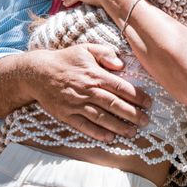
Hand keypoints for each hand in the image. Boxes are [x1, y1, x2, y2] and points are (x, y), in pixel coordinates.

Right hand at [30, 44, 150, 141]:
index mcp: (95, 75)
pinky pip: (84, 126)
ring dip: (118, 126)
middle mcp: (87, 91)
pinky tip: (109, 137)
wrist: (37, 73)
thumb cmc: (65, 59)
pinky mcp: (66, 115)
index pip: (121, 87)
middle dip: (132, 114)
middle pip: (114, 105)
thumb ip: (105, 53)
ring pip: (101, 118)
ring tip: (132, 132)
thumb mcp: (86, 48)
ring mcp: (76, 104)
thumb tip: (121, 64)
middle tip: (146, 121)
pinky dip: (97, 133)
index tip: (149, 103)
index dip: (137, 96)